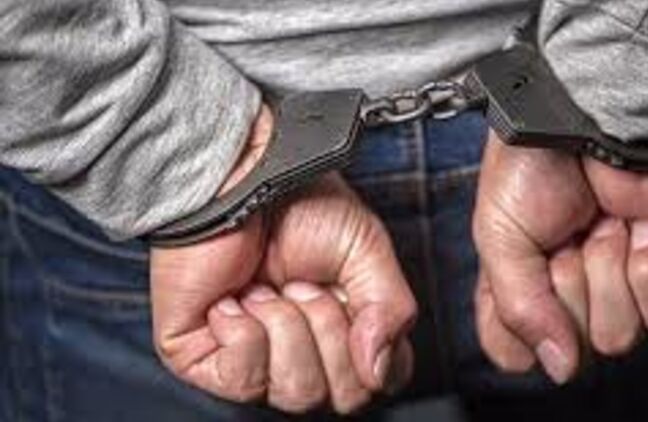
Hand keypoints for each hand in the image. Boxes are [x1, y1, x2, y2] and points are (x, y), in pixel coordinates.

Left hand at [150, 106, 415, 413]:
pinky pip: (243, 379)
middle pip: (343, 395)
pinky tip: (236, 298)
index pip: (380, 381)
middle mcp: (306, 356)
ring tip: (268, 287)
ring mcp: (256, 363)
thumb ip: (390, 309)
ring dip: (287, 325)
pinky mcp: (205, 360)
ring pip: (297, 391)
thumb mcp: (368, 251)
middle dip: (327, 326)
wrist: (241, 177)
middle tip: (303, 282)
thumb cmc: (301, 205)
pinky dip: (244, 331)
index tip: (349, 297)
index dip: (374, 346)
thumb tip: (378, 370)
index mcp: (348, 335)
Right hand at [473, 131, 647, 383]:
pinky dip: (647, 268)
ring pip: (619, 336)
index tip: (520, 277)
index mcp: (524, 290)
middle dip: (567, 286)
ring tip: (601, 225)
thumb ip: (518, 310)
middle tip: (564, 237)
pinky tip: (636, 229)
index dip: (517, 330)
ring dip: (606, 271)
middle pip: (575, 350)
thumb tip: (560, 369)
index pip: (518, 353)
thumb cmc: (530, 169)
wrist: (584, 117)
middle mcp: (572, 295)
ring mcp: (622, 283)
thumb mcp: (497, 240)